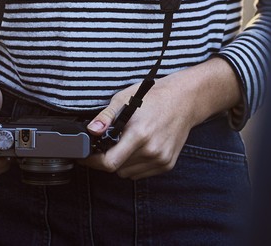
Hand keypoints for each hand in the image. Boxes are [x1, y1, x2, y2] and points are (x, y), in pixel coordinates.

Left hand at [80, 77, 199, 179]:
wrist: (184, 100)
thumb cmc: (153, 97)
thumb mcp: (124, 99)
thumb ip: (106, 118)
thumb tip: (91, 131)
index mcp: (139, 134)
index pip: (110, 162)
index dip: (93, 162)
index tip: (85, 157)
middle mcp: (152, 150)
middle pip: (117, 169)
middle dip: (107, 159)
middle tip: (107, 144)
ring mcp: (161, 159)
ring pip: (128, 173)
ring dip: (122, 163)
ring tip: (127, 143)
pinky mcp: (167, 164)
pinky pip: (141, 173)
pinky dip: (135, 164)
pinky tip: (139, 147)